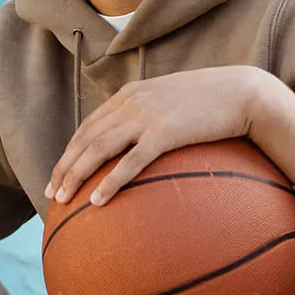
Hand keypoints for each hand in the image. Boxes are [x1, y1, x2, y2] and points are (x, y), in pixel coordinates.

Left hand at [46, 66, 294, 205]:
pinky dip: (110, 181)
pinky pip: (130, 162)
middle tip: (50, 195)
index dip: (70, 152)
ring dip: (76, 176)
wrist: (243, 93)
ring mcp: (146, 116)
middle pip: (86, 139)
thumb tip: (141, 147)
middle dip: (64, 168)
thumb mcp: (174, 103)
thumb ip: (152, 119)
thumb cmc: (213, 103)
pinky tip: (97, 200)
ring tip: (63, 200)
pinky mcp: (164, 133)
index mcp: (130, 94)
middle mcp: (131, 102)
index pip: (89, 126)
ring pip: (99, 149)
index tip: (58, 175)